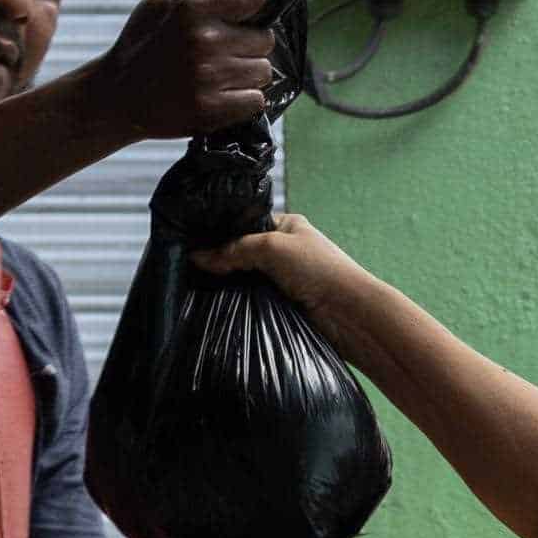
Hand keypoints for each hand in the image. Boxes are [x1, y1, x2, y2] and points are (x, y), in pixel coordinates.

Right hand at [71, 0, 276, 141]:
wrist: (116, 97)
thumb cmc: (140, 43)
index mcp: (190, 7)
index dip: (250, 7)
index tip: (239, 17)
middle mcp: (202, 40)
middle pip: (265, 39)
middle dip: (248, 43)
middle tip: (224, 50)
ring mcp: (208, 77)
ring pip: (263, 71)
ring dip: (247, 73)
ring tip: (220, 74)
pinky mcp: (211, 110)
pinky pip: (256, 100)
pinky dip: (244, 99)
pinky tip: (222, 94)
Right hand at [197, 211, 367, 309]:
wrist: (349, 312)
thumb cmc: (317, 268)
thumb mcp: (271, 247)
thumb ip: (234, 249)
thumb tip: (197, 257)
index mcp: (287, 226)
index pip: (245, 225)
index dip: (221, 234)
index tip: (192, 243)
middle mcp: (285, 249)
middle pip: (243, 253)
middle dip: (221, 261)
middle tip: (189, 268)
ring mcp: (283, 278)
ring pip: (246, 278)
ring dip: (229, 284)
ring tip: (196, 286)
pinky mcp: (282, 303)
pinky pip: (253, 299)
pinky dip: (239, 300)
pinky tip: (217, 302)